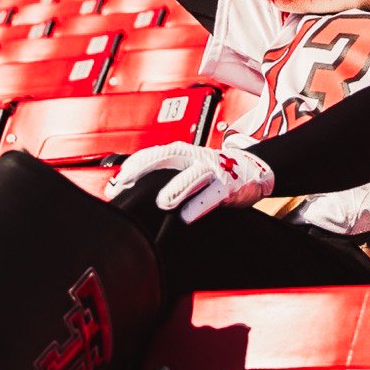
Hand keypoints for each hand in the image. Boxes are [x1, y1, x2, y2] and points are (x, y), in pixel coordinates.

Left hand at [108, 142, 274, 223]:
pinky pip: (214, 195)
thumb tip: (129, 190)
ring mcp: (213, 170)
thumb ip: (164, 176)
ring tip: (163, 202)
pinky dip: (200, 205)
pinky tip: (188, 217)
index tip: (114, 184)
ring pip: (193, 175)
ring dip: (177, 188)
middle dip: (145, 168)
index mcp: (182, 152)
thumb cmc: (214, 172)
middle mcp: (195, 157)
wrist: (254, 168)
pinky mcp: (229, 186)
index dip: (132, 167)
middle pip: (167, 156)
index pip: (152, 154)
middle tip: (125, 183)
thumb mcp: (187, 168)